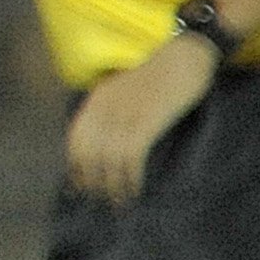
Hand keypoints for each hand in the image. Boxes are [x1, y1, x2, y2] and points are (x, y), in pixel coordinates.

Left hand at [67, 35, 217, 202]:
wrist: (183, 57)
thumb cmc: (159, 78)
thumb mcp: (125, 92)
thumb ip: (112, 113)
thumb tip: (105, 146)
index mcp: (97, 100)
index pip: (76, 140)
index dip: (77, 166)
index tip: (80, 187)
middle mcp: (105, 107)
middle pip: (90, 153)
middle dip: (94, 181)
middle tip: (102, 202)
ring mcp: (125, 114)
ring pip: (109, 159)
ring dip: (114, 185)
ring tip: (120, 203)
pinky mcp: (147, 121)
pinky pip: (131, 156)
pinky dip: (131, 177)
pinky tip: (135, 189)